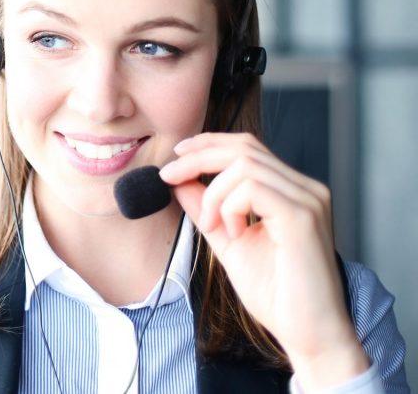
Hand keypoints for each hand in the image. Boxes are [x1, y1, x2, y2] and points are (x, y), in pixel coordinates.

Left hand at [159, 133, 368, 390]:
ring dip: (213, 194)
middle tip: (169, 177)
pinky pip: (252, 188)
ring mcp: (308, 199)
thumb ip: (207, 209)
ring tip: (213, 227)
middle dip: (198, 157)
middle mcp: (305, 188)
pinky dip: (229, 206)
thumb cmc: (276, 293)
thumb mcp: (228, 241)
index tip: (177, 155)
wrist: (306, 332)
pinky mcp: (302, 216)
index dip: (209, 143)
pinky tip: (231, 233)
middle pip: (244, 147)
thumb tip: (179, 182)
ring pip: (244, 165)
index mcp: (291, 191)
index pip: (248, 147)